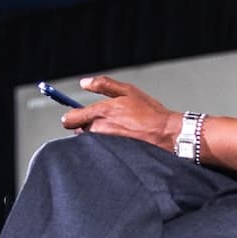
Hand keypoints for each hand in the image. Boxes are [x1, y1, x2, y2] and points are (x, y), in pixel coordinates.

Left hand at [60, 76, 179, 149]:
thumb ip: (103, 85)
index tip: (77, 116)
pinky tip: (120, 142)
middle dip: (88, 126)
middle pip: (80, 130)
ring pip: (90, 140)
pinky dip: (105, 146)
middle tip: (108, 123)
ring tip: (117, 132)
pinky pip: (100, 150)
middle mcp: (99, 129)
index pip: (70, 119)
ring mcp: (104, 144)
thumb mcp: (128, 91)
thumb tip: (84, 82)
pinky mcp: (111, 155)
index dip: (72, 117)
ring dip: (97, 137)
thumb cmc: (150, 113)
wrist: (166, 134)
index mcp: (101, 111)